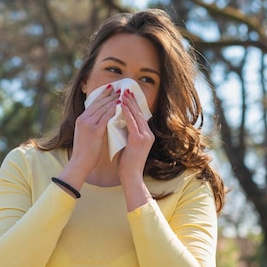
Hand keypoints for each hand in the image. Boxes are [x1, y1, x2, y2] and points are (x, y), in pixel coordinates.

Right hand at [59, 85, 117, 187]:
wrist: (79, 163)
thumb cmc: (84, 152)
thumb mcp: (85, 135)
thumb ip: (92, 126)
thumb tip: (102, 120)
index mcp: (81, 119)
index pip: (93, 103)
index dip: (103, 95)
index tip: (111, 89)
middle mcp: (83, 119)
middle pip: (99, 103)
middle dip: (110, 95)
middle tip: (120, 89)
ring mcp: (88, 124)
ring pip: (103, 108)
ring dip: (113, 100)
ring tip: (122, 95)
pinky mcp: (94, 131)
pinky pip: (106, 117)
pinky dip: (113, 110)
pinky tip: (120, 106)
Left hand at [118, 88, 154, 207]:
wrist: (131, 176)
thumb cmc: (127, 164)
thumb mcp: (127, 145)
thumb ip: (125, 134)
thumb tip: (118, 124)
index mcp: (146, 135)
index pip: (139, 116)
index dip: (133, 105)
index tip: (127, 96)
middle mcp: (148, 134)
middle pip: (139, 113)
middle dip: (132, 101)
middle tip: (125, 90)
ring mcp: (145, 137)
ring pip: (136, 116)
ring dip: (129, 104)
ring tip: (122, 94)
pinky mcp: (139, 140)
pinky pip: (132, 122)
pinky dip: (126, 112)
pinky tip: (121, 105)